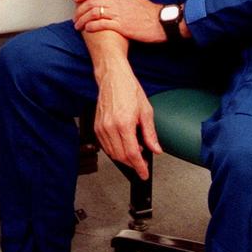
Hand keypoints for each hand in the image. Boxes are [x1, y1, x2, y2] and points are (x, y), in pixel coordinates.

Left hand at [73, 0, 168, 42]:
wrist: (163, 22)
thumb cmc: (151, 13)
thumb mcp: (135, 0)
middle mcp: (118, 2)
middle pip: (92, 1)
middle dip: (80, 8)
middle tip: (75, 15)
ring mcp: (119, 14)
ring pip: (94, 12)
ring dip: (83, 19)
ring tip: (78, 25)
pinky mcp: (121, 26)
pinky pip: (101, 24)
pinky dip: (91, 26)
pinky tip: (87, 29)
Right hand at [89, 46, 160, 179]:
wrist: (112, 77)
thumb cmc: (128, 89)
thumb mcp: (146, 111)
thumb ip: (150, 134)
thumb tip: (155, 149)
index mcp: (124, 123)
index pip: (132, 153)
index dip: (139, 167)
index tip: (144, 174)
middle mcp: (110, 127)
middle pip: (121, 156)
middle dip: (133, 164)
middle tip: (142, 163)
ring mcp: (101, 127)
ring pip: (112, 153)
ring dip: (124, 157)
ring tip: (135, 152)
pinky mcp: (96, 127)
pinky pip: (105, 146)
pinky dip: (115, 150)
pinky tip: (123, 145)